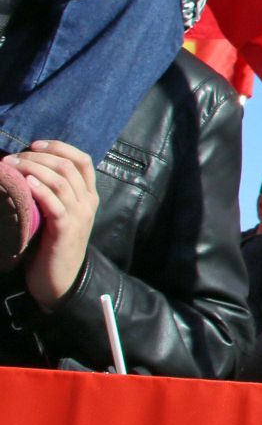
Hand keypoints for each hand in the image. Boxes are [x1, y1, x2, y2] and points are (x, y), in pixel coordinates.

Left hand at [13, 141, 97, 309]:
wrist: (60, 280)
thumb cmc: (52, 245)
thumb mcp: (59, 214)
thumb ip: (53, 193)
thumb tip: (28, 168)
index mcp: (88, 195)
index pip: (82, 160)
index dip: (59, 147)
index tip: (34, 144)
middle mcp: (87, 202)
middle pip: (67, 166)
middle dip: (38, 156)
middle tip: (12, 158)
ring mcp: (79, 216)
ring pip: (60, 180)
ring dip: (33, 168)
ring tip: (11, 166)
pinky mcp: (66, 230)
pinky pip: (56, 203)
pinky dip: (40, 189)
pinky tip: (25, 183)